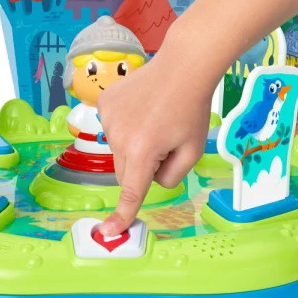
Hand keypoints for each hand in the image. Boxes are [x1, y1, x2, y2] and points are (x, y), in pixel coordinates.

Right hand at [96, 44, 213, 236]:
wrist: (182, 66)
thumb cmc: (192, 108)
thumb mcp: (192, 151)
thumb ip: (172, 176)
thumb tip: (152, 180)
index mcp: (143, 152)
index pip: (132, 191)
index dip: (122, 214)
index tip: (109, 231)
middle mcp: (119, 137)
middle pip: (125, 171)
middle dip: (142, 167)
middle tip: (165, 142)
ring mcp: (108, 118)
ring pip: (118, 150)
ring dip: (134, 145)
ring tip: (155, 119)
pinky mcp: (104, 103)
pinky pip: (113, 127)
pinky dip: (126, 125)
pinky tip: (142, 108)